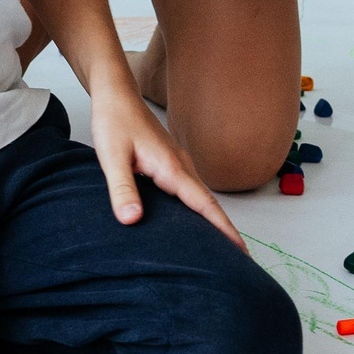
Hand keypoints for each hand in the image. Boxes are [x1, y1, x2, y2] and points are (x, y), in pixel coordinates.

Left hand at [89, 88, 242, 248]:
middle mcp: (180, 166)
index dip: (223, 229)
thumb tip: (132, 220)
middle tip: (240, 260)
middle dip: (224, 231)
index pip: (204, 204)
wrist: (115, 94)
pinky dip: (198, 209)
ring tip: (220, 248)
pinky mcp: (169, 163)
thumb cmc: (113, 121)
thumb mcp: (111, 157)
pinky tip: (191, 220)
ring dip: (212, 221)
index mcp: (171, 168)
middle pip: (208, 204)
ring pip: (200, 197)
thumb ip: (122, 189)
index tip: (242, 250)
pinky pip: (189, 191)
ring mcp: (177, 163)